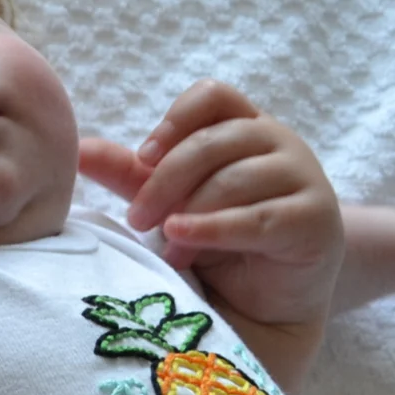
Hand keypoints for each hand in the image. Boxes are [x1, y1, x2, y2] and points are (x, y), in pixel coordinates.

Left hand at [78, 79, 343, 330]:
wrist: (269, 299)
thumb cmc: (220, 238)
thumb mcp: (170, 200)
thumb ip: (130, 173)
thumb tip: (77, 149)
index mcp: (245, 126)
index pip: (213, 95)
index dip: (175, 119)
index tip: (144, 156)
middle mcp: (280, 143)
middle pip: (213, 141)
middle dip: (165, 180)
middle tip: (137, 217)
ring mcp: (304, 178)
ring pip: (233, 179)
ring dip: (189, 212)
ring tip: (168, 243)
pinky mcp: (316, 220)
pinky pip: (258, 218)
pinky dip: (212, 229)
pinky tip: (181, 239)